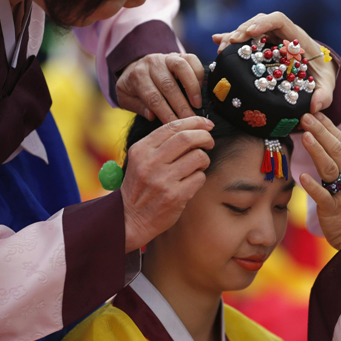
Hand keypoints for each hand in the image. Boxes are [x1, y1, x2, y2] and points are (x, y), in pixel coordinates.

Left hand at [116, 53, 203, 122]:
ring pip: (181, 67)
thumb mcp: (126, 98)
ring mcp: (166, 57)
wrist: (135, 67)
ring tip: (197, 104)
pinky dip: (198, 74)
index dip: (166, 113)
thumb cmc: (133, 87)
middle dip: (181, 106)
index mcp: (137, 76)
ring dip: (192, 87)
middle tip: (189, 120)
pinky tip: (200, 89)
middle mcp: (152, 64)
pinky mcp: (179, 55)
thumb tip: (152, 115)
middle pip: (168, 85)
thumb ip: (137, 107)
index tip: (175, 125)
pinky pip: (192, 59)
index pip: (153, 98)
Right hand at [121, 116, 214, 251]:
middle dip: (204, 136)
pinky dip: (200, 177)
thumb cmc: (141, 186)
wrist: (130, 219)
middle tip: (209, 141)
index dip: (194, 122)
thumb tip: (195, 127)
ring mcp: (163, 180)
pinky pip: (200, 177)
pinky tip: (191, 181)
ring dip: (204, 159)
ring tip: (197, 166)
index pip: (172, 127)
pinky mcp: (175, 196)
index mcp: (141, 150)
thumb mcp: (141, 160)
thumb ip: (161, 143)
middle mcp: (150, 163)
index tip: (206, 123)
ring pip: (198, 157)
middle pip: (187, 138)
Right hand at [212, 12, 336, 113]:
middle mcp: (282, 35)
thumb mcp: (327, 88)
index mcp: (298, 37)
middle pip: (260, 21)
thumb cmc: (323, 78)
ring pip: (250, 30)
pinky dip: (231, 40)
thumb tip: (315, 106)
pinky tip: (217, 42)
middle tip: (230, 44)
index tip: (250, 32)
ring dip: (234, 36)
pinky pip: (246, 41)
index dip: (264, 23)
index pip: (279, 20)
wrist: (320, 75)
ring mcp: (271, 40)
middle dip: (243, 29)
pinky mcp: (263, 48)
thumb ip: (325, 96)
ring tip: (221, 49)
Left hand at [299, 112, 340, 249]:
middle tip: (306, 116)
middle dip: (321, 131)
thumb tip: (325, 150)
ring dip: (317, 151)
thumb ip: (340, 167)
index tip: (315, 112)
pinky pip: (324, 197)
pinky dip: (313, 187)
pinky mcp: (334, 211)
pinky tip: (302, 177)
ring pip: (330, 168)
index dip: (329, 126)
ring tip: (305, 136)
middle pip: (336, 149)